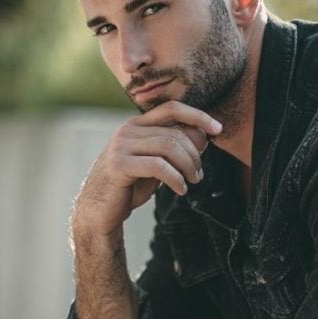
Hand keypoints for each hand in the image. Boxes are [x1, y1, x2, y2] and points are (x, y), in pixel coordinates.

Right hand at [73, 101, 221, 237]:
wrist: (99, 210)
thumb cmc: (130, 186)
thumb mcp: (156, 165)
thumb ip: (174, 149)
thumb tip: (203, 136)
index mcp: (137, 125)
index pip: (172, 108)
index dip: (197, 116)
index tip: (218, 129)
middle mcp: (127, 130)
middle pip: (175, 132)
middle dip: (194, 154)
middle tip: (199, 174)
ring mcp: (121, 146)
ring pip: (169, 147)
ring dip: (188, 166)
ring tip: (192, 181)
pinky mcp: (119, 165)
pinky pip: (158, 166)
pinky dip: (175, 178)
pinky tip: (181, 190)